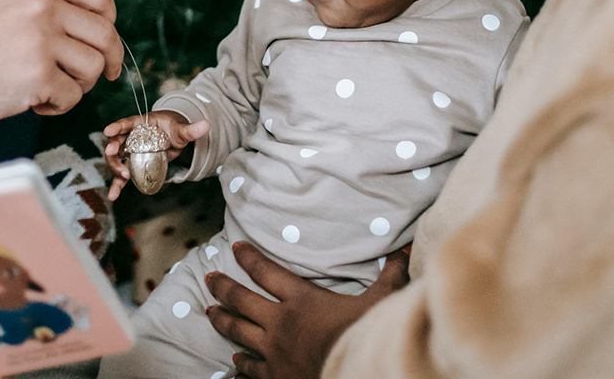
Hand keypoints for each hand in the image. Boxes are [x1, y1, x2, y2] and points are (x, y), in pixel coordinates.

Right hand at [0, 0, 122, 128]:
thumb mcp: (10, 2)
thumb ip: (51, 5)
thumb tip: (103, 27)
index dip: (109, 20)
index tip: (103, 41)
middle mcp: (42, 4)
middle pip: (105, 34)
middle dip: (106, 61)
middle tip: (94, 77)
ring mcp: (40, 39)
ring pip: (94, 67)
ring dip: (77, 85)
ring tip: (47, 86)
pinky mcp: (37, 76)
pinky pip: (73, 97)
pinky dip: (58, 106)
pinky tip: (32, 100)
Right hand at [102, 110, 209, 199]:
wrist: (173, 138)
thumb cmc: (175, 129)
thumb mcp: (182, 130)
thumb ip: (191, 130)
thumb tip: (206, 124)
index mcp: (141, 123)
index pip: (127, 123)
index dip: (117, 126)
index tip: (108, 130)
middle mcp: (132, 136)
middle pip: (117, 142)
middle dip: (113, 149)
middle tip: (112, 155)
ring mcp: (131, 151)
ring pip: (117, 159)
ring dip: (115, 168)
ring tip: (122, 178)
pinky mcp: (133, 165)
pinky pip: (123, 175)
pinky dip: (118, 185)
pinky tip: (113, 196)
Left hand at [206, 242, 410, 378]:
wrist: (356, 374)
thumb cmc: (365, 336)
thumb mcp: (380, 303)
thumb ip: (390, 276)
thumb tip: (405, 250)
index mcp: (300, 299)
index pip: (266, 271)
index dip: (248, 258)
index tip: (235, 247)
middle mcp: (279, 323)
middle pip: (241, 300)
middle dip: (222, 287)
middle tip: (209, 278)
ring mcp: (273, 352)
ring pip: (237, 332)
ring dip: (222, 321)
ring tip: (209, 313)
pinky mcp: (274, 377)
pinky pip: (250, 370)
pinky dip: (240, 367)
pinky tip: (233, 365)